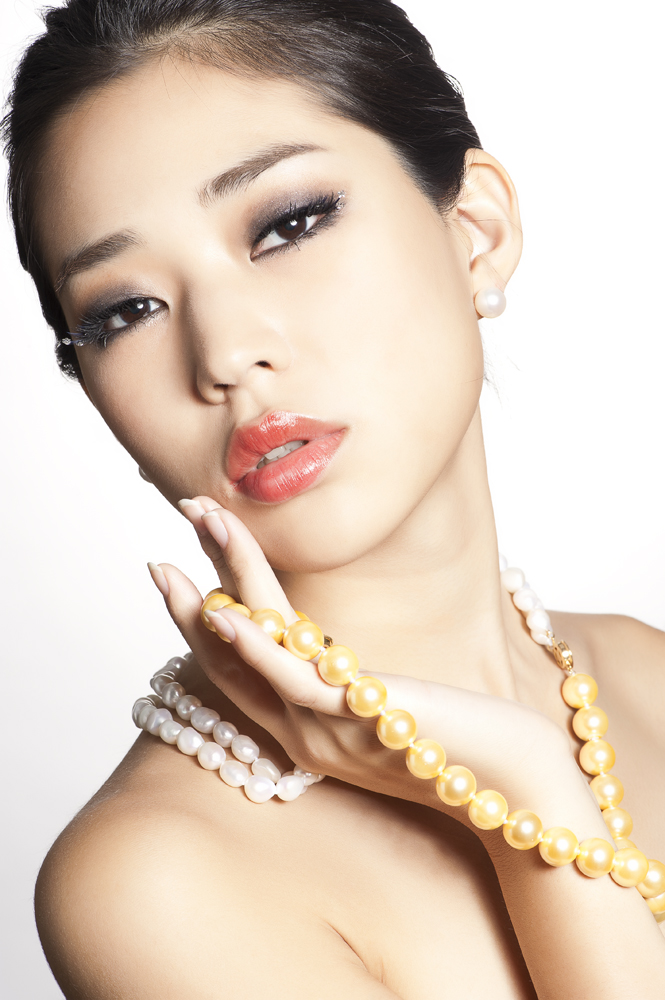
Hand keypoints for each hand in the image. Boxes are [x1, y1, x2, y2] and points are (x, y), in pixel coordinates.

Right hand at [152, 498, 576, 825]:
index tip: (181, 577)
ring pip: (254, 654)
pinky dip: (256, 647)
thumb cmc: (460, 740)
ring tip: (198, 529)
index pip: (235, 673)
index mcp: (304, 731)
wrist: (519, 787)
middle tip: (159, 552)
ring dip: (220, 586)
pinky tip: (228, 611)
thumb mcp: (386, 707)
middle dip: (190, 602)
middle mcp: (301, 735)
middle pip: (228, 663)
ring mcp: (324, 730)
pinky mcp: (357, 719)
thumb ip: (348, 685)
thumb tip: (329, 649)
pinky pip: (293, 681)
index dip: (201, 627)